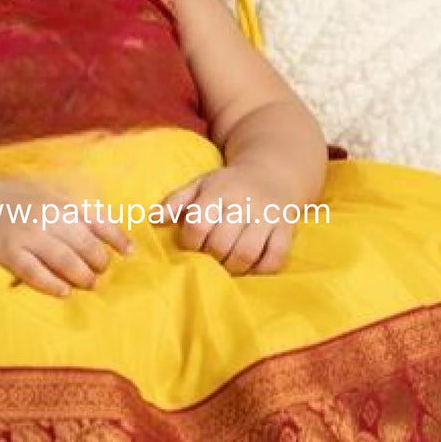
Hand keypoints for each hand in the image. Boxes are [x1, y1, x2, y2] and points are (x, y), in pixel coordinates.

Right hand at [0, 177, 132, 297]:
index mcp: (60, 202)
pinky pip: (35, 274)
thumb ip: (74, 209)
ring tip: (88, 284)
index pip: (98, 220)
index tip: (129, 253)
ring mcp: (28, 236)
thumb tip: (107, 229)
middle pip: (85, 245)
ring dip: (82, 276)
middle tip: (100, 272)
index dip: (118, 238)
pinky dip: (52, 285)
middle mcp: (48, 218)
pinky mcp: (9, 253)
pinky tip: (64, 292)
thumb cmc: (15, 200)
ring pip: (66, 261)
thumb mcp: (48, 194)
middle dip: (99, 262)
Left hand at [160, 165, 293, 275]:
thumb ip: (176, 201)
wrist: (274, 172)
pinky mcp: (287, 228)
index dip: (189, 243)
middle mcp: (245, 203)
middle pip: (221, 243)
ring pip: (247, 253)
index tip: (191, 245)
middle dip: (210, 257)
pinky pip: (276, 257)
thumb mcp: (201, 184)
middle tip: (210, 257)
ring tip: (227, 264)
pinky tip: (251, 265)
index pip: (197, 225)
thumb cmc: (229, 184)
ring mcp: (268, 216)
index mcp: (219, 191)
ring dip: (233, 267)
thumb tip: (153, 219)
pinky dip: (262, 268)